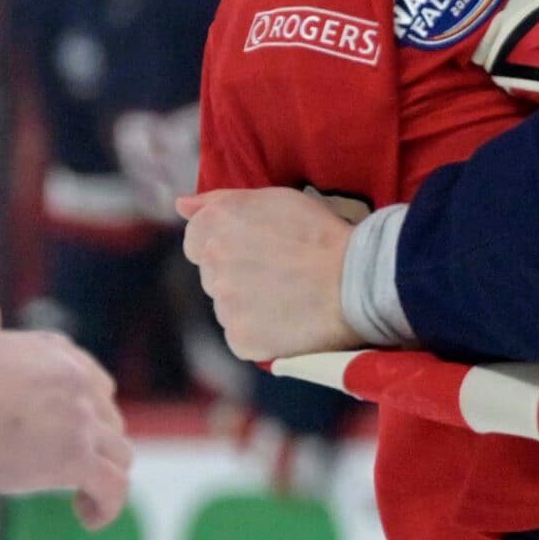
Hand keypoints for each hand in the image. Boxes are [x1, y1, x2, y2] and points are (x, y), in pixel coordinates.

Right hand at [0, 292, 132, 527]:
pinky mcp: (74, 457)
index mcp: (58, 354)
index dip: (85, 414)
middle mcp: (80, 383)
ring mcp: (81, 420)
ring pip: (119, 453)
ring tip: (83, 497)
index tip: (63, 434)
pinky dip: (108, 505)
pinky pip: (113, 486)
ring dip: (105, 475)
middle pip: (110, 421)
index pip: (96, 385)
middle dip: (94, 446)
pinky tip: (90, 517)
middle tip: (66, 468)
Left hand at [178, 187, 362, 361]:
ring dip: (249, 305)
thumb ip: (219, 200)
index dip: (228, 244)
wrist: (357, 279)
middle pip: (213, 276)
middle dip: (238, 274)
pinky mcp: (240, 341)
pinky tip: (289, 320)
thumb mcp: (274, 198)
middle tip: (281, 272)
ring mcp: (224, 307)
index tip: (257, 248)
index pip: (196, 240)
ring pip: (228, 308)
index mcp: (215, 226)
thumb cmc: (320, 233)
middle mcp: (212, 266)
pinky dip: (262, 333)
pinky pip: (242, 338)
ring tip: (289, 297)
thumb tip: (180, 205)